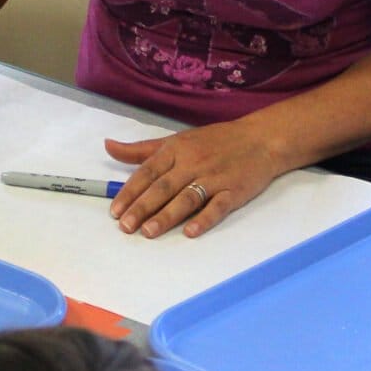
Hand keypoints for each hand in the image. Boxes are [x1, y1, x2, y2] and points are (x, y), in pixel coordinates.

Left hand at [105, 121, 280, 239]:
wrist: (262, 139)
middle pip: (164, 187)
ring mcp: (214, 177)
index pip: (148, 172)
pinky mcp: (234, 191)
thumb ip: (141, 150)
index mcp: (176, 150)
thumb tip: (108, 146)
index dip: (130, 192)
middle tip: (125, 227)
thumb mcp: (177, 140)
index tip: (115, 211)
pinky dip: (204, 218)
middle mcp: (193, 163)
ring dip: (167, 216)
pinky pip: (218, 206)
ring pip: (187, 198)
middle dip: (143, 207)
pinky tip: (190, 232)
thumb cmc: (216, 141)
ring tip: (148, 232)